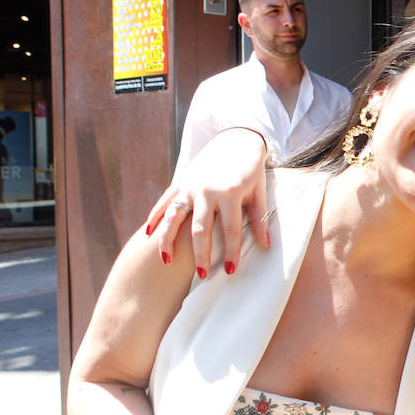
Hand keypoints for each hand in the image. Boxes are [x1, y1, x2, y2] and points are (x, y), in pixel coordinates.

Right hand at [147, 129, 270, 275]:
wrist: (235, 139)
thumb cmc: (251, 170)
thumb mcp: (259, 192)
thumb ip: (259, 219)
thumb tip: (266, 245)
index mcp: (229, 194)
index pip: (229, 230)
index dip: (230, 252)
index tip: (229, 270)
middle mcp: (206, 191)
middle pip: (200, 230)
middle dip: (200, 254)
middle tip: (201, 275)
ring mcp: (189, 186)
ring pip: (174, 218)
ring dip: (168, 241)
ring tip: (166, 262)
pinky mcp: (179, 182)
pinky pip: (164, 203)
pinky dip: (155, 218)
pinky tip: (148, 235)